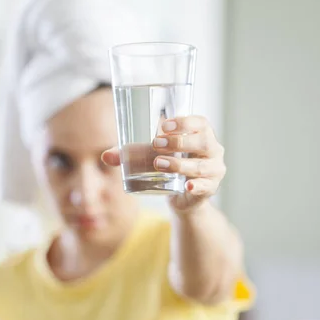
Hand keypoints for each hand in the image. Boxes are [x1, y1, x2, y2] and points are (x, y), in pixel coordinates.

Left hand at [102, 116, 225, 212]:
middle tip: (156, 144)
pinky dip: (196, 186)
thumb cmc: (169, 166)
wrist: (182, 197)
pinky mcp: (210, 188)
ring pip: (201, 165)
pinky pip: (205, 186)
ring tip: (158, 164)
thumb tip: (106, 156)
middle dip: (179, 142)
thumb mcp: (150, 156)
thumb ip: (130, 154)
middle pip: (204, 142)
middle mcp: (213, 150)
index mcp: (202, 134)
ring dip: (179, 164)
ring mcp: (214, 170)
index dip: (185, 122)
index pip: (201, 123)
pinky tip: (186, 186)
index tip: (164, 125)